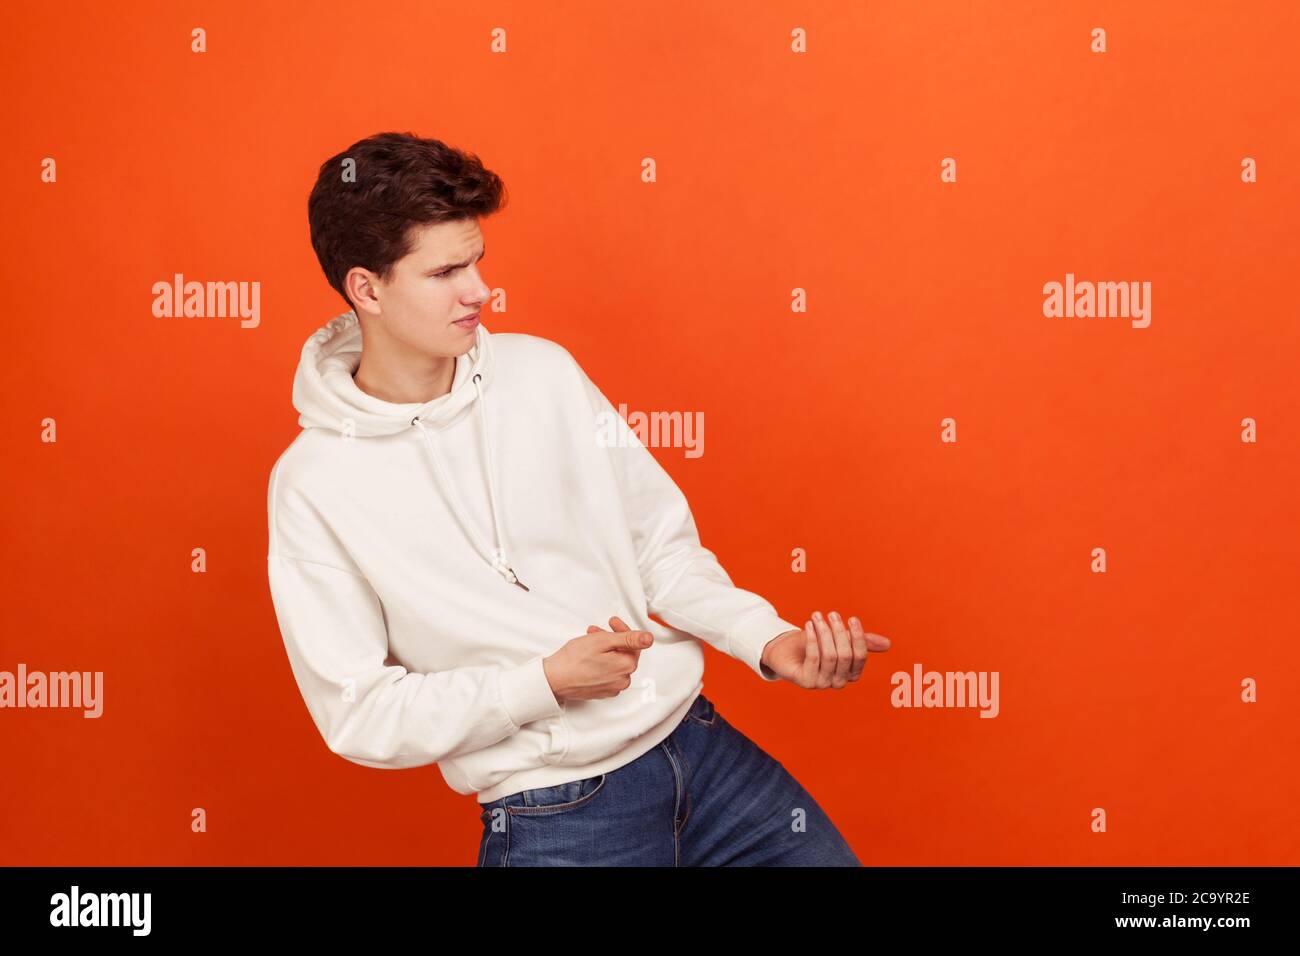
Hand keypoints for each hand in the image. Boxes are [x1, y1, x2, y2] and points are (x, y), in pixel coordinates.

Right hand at [543, 616, 653, 701]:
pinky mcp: (603, 691)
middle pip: (624, 653)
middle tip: (596, 631)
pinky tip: (589, 656)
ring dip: (605, 649)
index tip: (611, 622)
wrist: (554, 679)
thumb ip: (628, 639)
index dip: (622, 629)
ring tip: (589, 641)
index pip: (634, 643)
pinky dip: (601, 662)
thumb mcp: (603, 641)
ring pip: (615, 662)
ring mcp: (613, 687)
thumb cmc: (574, 660)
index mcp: (626, 666)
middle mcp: (623, 680)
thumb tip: (648, 638)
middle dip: (612, 639)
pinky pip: (608, 673)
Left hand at [760, 611, 890, 688]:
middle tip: (832, 614)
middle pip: (846, 656)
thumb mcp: (839, 638)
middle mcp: (839, 682)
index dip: (858, 637)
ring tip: (817, 616)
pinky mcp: (806, 682)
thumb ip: (862, 641)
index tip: (852, 619)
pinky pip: (814, 659)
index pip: (860, 657)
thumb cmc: (815, 643)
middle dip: (840, 632)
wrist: (786, 649)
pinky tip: (809, 625)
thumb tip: (888, 644)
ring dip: (825, 633)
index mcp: (851, 673)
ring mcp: (822, 684)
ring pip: (830, 656)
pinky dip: (813, 639)